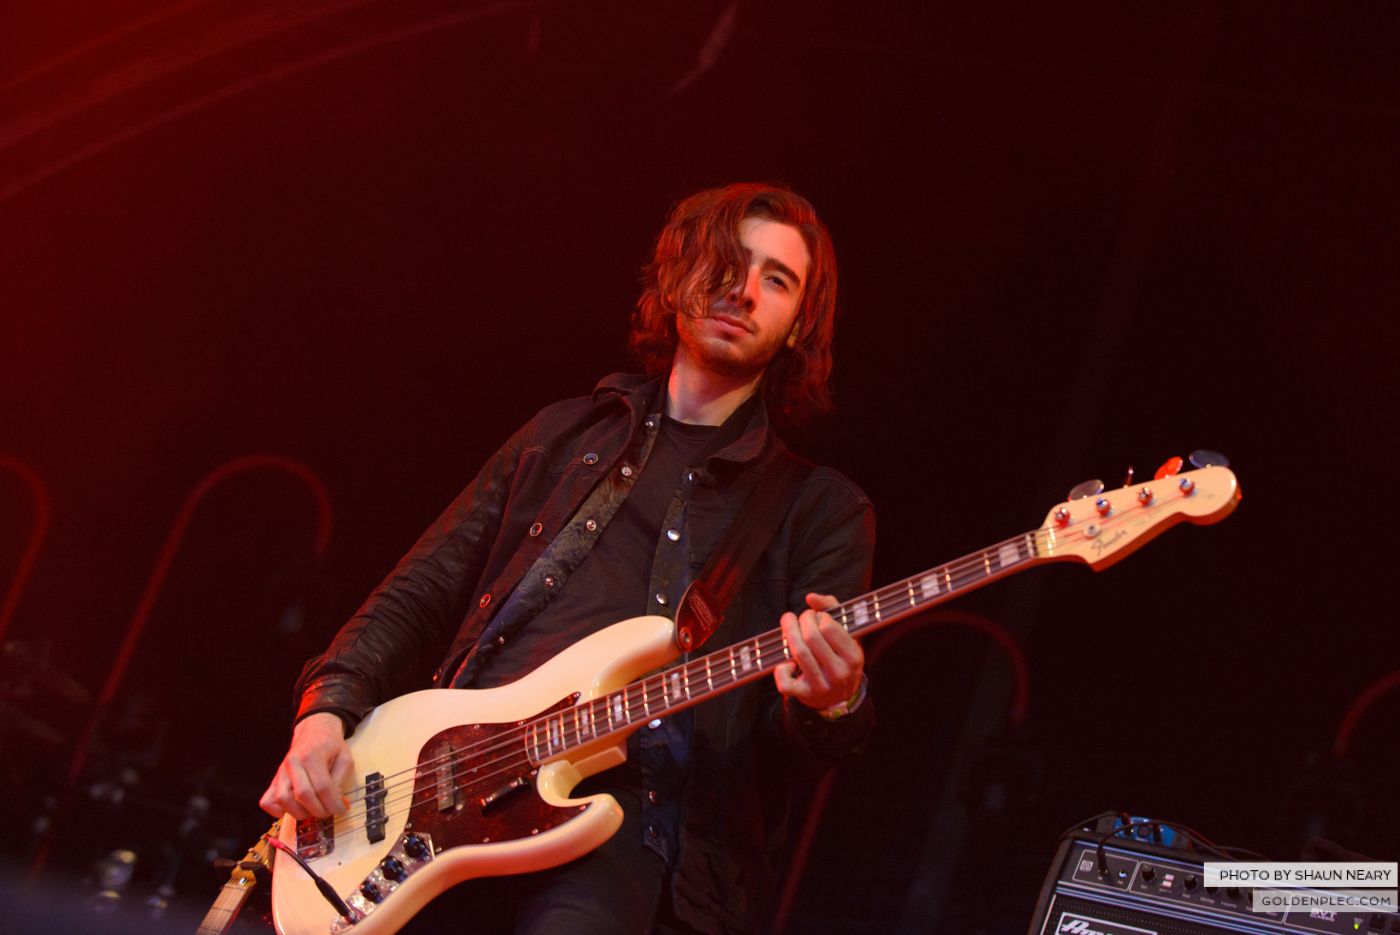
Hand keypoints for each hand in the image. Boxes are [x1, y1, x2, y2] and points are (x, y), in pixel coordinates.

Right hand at [259, 711, 353, 819]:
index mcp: (312, 755)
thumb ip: (340, 780)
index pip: (322, 786)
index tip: (341, 810)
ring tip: (312, 811)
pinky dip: (277, 811)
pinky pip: (267, 801)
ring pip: (282, 799)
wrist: (314, 732)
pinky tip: (292, 810)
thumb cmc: (330, 746)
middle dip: (318, 810)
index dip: (333, 803)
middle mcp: (293, 763)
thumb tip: (335, 803)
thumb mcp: (344, 758)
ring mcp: (281, 772)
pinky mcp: (274, 780)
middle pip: (302, 794)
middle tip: (328, 812)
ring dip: (299, 812)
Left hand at [774, 592, 863, 711]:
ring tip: (788, 625)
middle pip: (811, 637)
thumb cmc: (839, 657)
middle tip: (800, 619)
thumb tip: (810, 597)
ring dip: (789, 634)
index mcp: (854, 656)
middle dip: (801, 621)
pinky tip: (786, 662)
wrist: (839, 697)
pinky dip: (781, 670)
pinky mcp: (805, 695)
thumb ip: (831, 609)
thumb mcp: (846, 634)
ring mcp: (823, 685)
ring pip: (799, 653)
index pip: (829, 627)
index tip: (816, 617)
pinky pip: (786, 683)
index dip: (818, 616)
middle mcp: (840, 672)